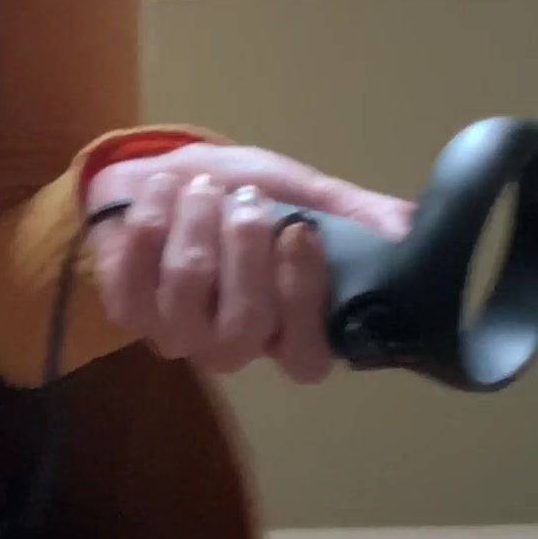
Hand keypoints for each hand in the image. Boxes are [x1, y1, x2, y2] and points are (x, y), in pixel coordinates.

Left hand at [87, 143, 412, 382]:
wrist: (165, 180)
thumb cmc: (244, 197)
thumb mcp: (305, 196)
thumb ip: (355, 216)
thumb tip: (408, 228)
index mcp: (289, 331)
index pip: (306, 357)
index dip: (302, 299)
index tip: (298, 230)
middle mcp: (234, 346)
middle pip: (243, 328)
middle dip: (245, 253)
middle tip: (248, 200)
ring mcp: (177, 335)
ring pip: (187, 299)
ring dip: (196, 230)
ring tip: (203, 187)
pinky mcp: (128, 311)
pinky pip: (134, 279)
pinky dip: (150, 225)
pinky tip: (164, 193)